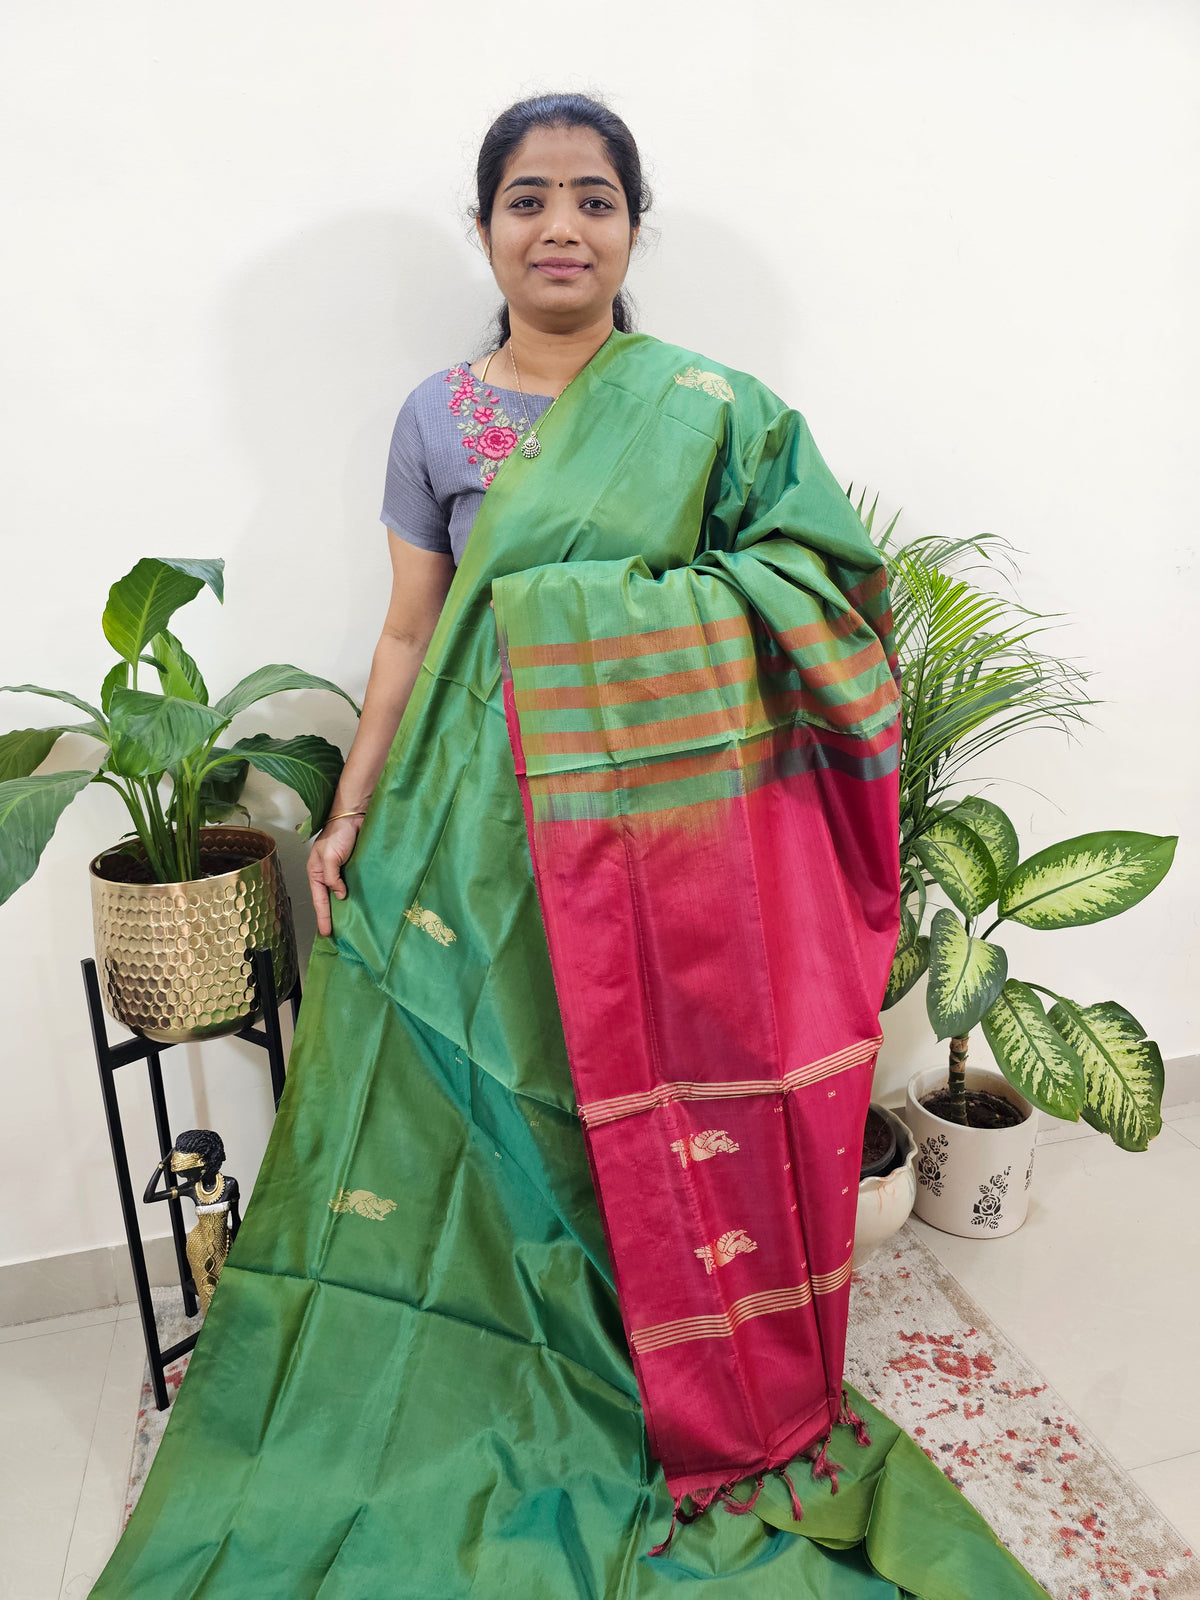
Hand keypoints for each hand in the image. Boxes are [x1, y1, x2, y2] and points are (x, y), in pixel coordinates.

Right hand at [307, 815, 364, 936]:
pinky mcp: (352, 867)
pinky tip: (359, 905)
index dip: (323, 916)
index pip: (319, 900)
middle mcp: (327, 874)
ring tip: (347, 924)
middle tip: (335, 934)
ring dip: (343, 907)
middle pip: (328, 900)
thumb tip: (340, 895)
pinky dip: (354, 895)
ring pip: (339, 894)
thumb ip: (332, 877)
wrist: (354, 817)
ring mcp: (340, 871)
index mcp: (316, 872)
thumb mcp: (329, 856)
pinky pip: (352, 885)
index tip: (326, 932)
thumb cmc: (337, 833)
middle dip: (330, 916)